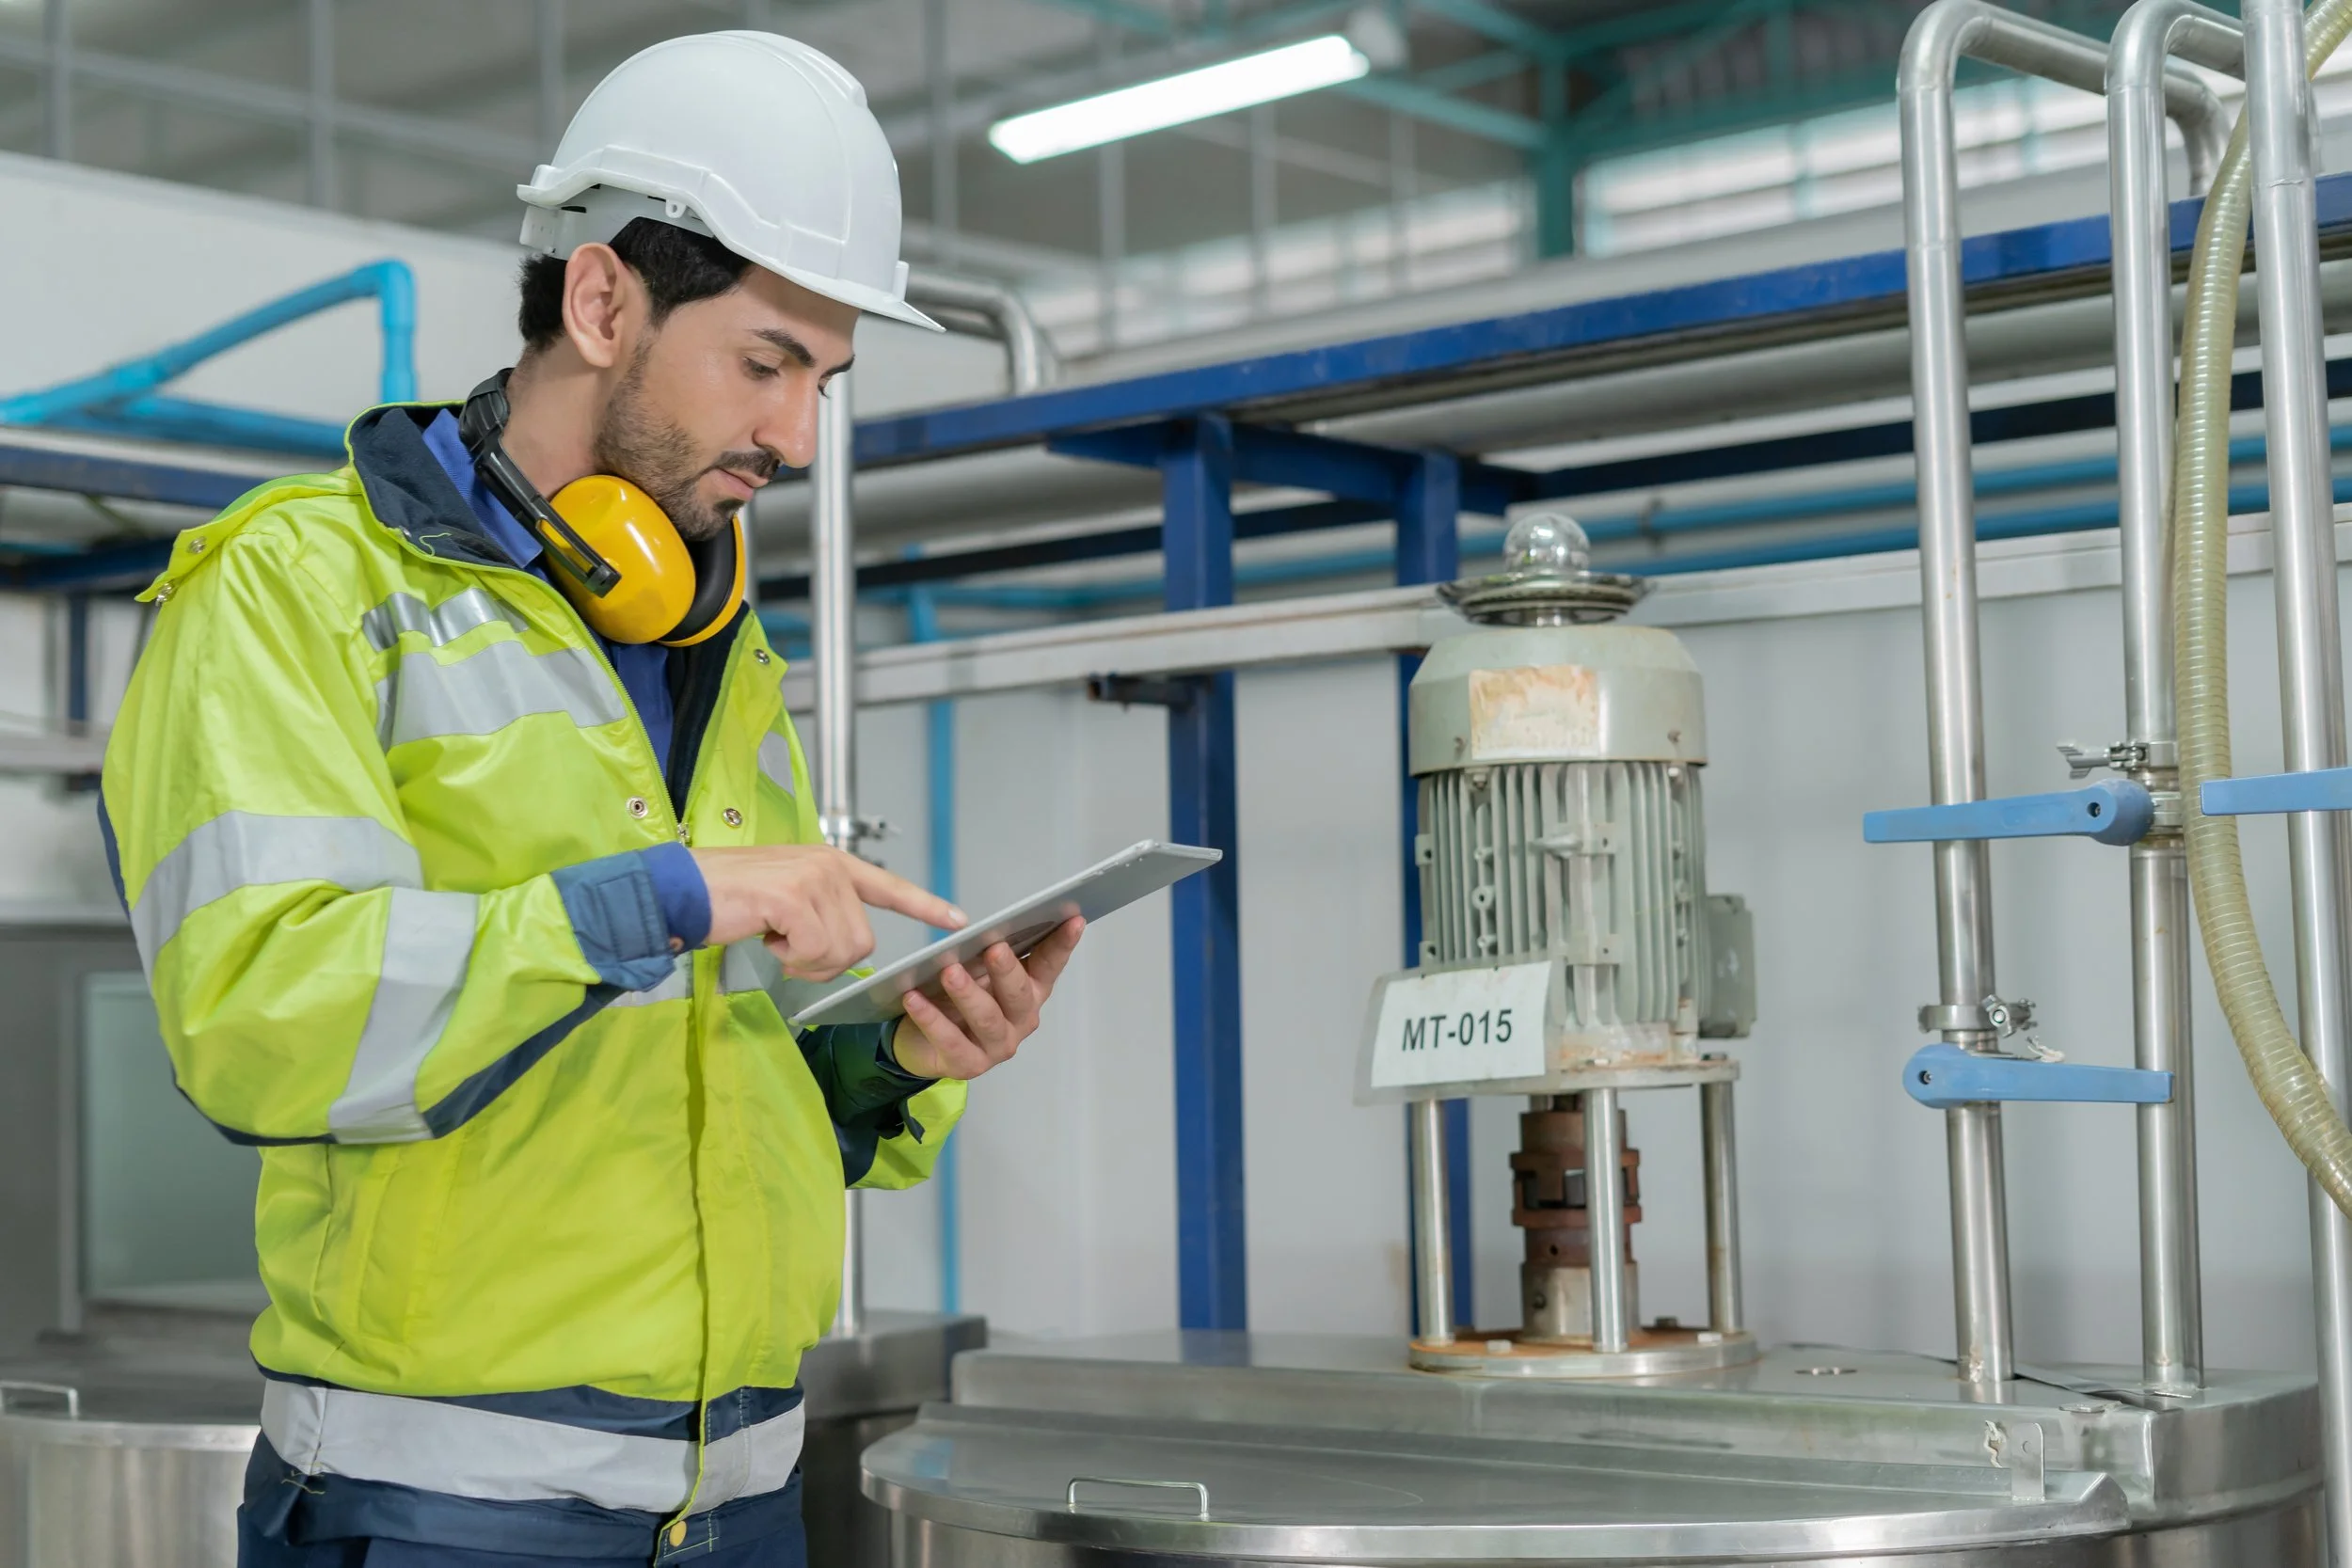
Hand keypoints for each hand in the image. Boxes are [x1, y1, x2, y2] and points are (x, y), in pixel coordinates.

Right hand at [692, 845, 963, 980]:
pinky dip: (790, 959)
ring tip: (776, 937)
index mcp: (830, 863)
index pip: (889, 886)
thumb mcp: (785, 901)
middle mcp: (829, 866)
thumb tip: (842, 951)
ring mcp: (814, 879)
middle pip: (863, 943)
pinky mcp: (794, 898)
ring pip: (842, 952)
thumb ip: (820, 914)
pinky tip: (767, 937)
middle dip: (826, 961)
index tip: (958, 920)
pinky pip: (815, 953)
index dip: (925, 906)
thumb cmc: (727, 901)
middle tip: (789, 946)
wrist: (681, 891)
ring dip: (806, 962)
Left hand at [892, 917, 1083, 1080]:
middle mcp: (1021, 1019)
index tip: (1073, 919)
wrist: (921, 1040)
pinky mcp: (969, 1064)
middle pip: (1019, 994)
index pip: (1050, 964)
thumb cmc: (955, 997)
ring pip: (987, 1019)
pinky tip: (914, 998)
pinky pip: (951, 1041)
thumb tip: (984, 929)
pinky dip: (931, 1018)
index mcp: (1029, 990)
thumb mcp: (973, 970)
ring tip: (949, 972)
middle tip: (994, 948)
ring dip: (968, 994)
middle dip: (1007, 970)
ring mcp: (998, 1045)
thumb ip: (983, 952)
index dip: (1062, 943)